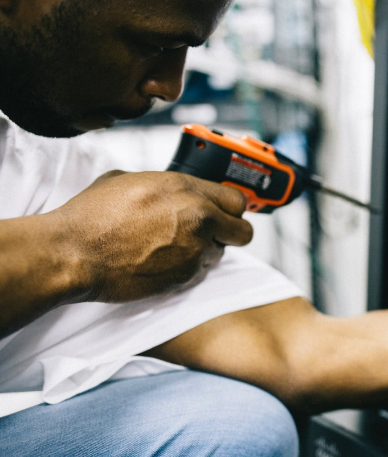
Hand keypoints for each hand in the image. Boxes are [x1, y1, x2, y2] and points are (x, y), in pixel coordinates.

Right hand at [53, 170, 252, 301]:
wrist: (75, 253)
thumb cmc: (93, 216)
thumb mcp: (129, 180)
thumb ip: (165, 186)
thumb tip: (174, 190)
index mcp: (187, 189)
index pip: (237, 200)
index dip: (230, 207)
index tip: (223, 212)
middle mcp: (199, 219)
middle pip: (243, 231)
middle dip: (232, 232)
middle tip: (214, 233)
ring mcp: (194, 251)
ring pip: (221, 253)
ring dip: (206, 250)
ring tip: (175, 246)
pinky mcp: (185, 277)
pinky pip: (200, 271)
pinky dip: (189, 267)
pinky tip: (163, 260)